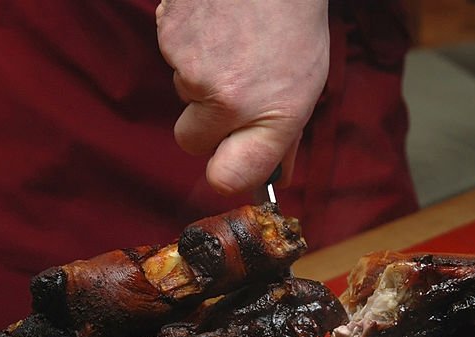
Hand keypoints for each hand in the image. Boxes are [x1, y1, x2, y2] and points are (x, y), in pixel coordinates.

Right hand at [155, 0, 329, 194]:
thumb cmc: (293, 21)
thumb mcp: (306, 84)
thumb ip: (285, 133)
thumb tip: (276, 174)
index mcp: (273, 117)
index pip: (228, 177)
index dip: (225, 172)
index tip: (229, 162)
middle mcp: (229, 101)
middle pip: (191, 140)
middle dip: (204, 123)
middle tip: (229, 89)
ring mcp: (193, 69)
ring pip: (183, 92)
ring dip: (201, 74)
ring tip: (232, 41)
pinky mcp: (168, 38)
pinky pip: (171, 56)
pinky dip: (189, 44)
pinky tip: (216, 23)